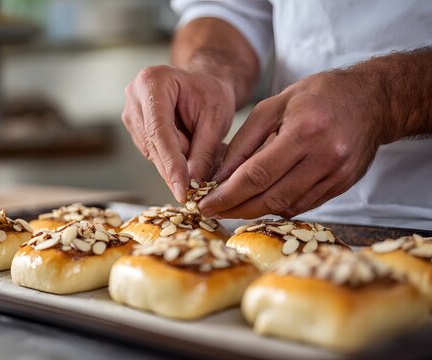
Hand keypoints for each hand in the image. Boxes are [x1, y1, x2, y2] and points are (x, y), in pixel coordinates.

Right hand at [122, 65, 234, 200]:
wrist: (203, 85)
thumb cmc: (211, 94)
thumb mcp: (216, 120)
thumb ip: (204, 152)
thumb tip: (192, 183)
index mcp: (153, 81)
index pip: (159, 130)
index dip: (171, 162)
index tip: (182, 189)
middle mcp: (134, 95)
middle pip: (152, 144)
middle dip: (175, 166)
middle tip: (197, 184)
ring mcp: (130, 112)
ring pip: (151, 152)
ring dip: (175, 160)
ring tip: (197, 145)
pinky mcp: (133, 127)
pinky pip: (151, 152)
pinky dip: (170, 157)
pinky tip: (186, 146)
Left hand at [200, 70, 389, 218]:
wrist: (373, 99)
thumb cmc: (318, 95)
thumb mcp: (274, 105)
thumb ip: (244, 141)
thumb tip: (219, 176)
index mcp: (304, 132)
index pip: (257, 174)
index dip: (228, 195)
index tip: (205, 205)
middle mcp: (325, 157)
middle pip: (271, 197)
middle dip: (237, 208)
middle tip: (213, 211)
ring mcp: (338, 175)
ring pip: (288, 207)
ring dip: (256, 211)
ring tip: (232, 207)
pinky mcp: (344, 184)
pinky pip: (304, 205)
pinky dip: (279, 206)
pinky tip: (262, 201)